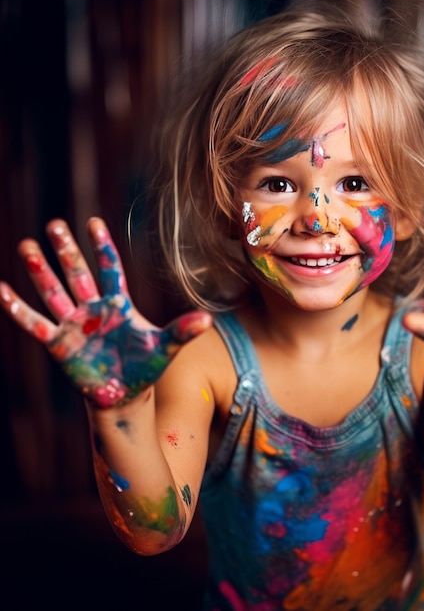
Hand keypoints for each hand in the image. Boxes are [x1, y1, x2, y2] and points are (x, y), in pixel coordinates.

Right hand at [0, 218, 211, 407]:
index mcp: (118, 304)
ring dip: (40, 271)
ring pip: (54, 291)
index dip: (102, 247)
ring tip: (27, 246)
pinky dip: (17, 309)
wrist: (125, 396)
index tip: (93, 221)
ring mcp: (74, 325)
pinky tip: (2, 290)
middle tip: (54, 224)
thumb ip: (183, 330)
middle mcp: (93, 310)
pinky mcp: (59, 344)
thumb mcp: (165, 347)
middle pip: (77, 274)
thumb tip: (208, 319)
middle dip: (66, 250)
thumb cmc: (146, 368)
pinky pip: (34, 323)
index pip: (109, 270)